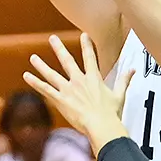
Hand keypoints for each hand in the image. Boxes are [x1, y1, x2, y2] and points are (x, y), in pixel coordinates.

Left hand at [25, 33, 133, 153]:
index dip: (87, 45)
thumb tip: (132, 70)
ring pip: (51, 74)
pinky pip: (45, 89)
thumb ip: (124, 80)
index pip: (90, 57)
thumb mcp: (119, 95)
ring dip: (41, 65)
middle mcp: (79, 80)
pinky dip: (35, 83)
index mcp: (93, 78)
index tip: (83, 35)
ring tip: (33, 58)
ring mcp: (68, 89)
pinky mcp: (60, 100)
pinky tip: (27, 76)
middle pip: (67, 61)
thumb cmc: (111, 113)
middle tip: (52, 38)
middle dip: (59, 48)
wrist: (101, 125)